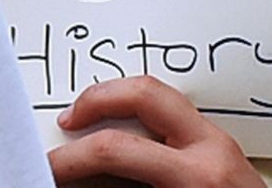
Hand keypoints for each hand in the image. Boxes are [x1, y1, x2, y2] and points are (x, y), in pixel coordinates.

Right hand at [50, 77, 264, 187]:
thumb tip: (83, 182)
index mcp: (196, 177)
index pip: (116, 150)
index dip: (70, 159)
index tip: (48, 168)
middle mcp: (212, 148)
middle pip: (144, 93)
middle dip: (97, 100)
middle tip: (68, 122)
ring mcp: (221, 142)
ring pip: (163, 94)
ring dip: (122, 99)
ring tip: (91, 119)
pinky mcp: (224, 145)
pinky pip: (176, 114)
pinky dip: (144, 115)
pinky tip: (126, 129)